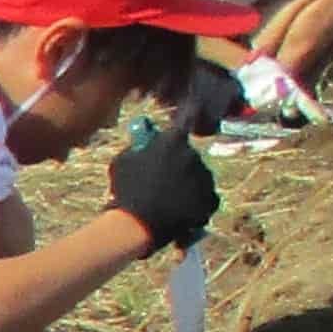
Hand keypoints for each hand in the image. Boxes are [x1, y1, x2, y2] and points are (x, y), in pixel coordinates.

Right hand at [108, 120, 219, 253]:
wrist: (137, 226)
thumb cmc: (125, 191)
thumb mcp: (122, 162)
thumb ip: (136, 149)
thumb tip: (142, 144)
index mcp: (172, 141)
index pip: (187, 117)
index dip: (190, 111)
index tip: (194, 105)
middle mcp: (193, 155)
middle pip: (189, 155)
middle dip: (179, 163)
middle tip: (163, 178)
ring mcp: (205, 179)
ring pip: (198, 177)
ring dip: (188, 184)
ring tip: (169, 201)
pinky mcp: (210, 200)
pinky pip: (206, 198)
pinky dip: (197, 204)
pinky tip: (182, 211)